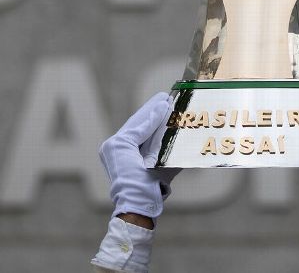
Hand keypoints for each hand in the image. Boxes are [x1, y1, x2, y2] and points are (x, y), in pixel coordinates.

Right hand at [99, 93, 179, 221]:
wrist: (139, 201)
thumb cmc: (151, 187)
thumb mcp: (160, 164)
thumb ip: (167, 150)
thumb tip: (185, 137)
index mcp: (120, 153)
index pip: (137, 131)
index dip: (150, 118)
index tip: (163, 106)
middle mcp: (112, 147)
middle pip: (136, 125)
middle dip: (152, 111)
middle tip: (165, 98)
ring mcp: (113, 145)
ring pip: (137, 123)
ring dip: (153, 111)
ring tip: (165, 99)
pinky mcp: (118, 145)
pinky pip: (138, 128)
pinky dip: (151, 118)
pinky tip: (162, 108)